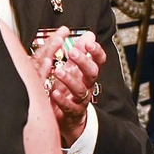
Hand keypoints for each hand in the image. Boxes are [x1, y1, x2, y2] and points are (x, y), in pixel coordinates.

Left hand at [33, 27, 103, 147]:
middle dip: (83, 62)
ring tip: (58, 71)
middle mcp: (87, 86)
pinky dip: (62, 100)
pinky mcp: (71, 113)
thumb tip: (90, 34)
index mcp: (87, 74)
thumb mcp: (76, 69)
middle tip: (72, 52)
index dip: (96, 52)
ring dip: (70, 79)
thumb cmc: (71, 90)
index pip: (98, 61)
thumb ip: (82, 52)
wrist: (70, 118)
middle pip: (92, 73)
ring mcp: (80, 100)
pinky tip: (54, 93)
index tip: (89, 43)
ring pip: (80, 90)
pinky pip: (69, 107)